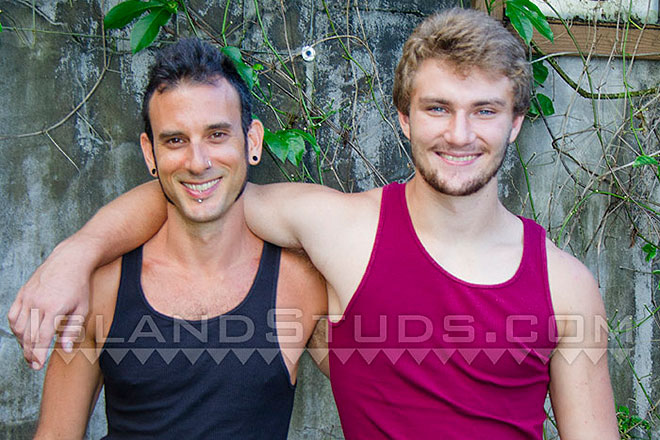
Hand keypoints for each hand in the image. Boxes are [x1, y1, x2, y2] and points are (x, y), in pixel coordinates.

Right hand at [7, 239, 91, 369]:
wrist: (70, 260)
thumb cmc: (80, 285)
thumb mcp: (82, 308)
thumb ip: (72, 330)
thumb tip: (64, 350)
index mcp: (53, 308)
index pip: (41, 338)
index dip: (38, 355)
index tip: (38, 366)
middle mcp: (37, 303)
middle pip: (27, 335)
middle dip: (30, 352)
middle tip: (33, 364)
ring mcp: (27, 297)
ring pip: (18, 327)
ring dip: (22, 341)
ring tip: (30, 350)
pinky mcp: (22, 293)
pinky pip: (13, 315)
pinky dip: (15, 327)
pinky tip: (23, 334)